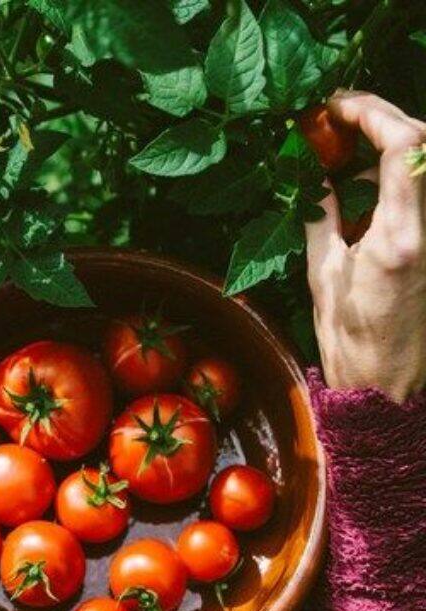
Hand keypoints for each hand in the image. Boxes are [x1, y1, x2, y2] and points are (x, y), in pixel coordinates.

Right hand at [306, 91, 425, 401]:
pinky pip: (421, 197)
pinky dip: (393, 185)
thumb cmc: (351, 342)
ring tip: (342, 173)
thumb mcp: (322, 276)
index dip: (371, 111)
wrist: (388, 385)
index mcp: (398, 239)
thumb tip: (314, 175)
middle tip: (339, 131)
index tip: (337, 108)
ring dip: (387, 155)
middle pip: (423, 145)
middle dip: (381, 124)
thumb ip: (320, 216)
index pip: (404, 145)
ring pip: (424, 168)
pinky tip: (362, 203)